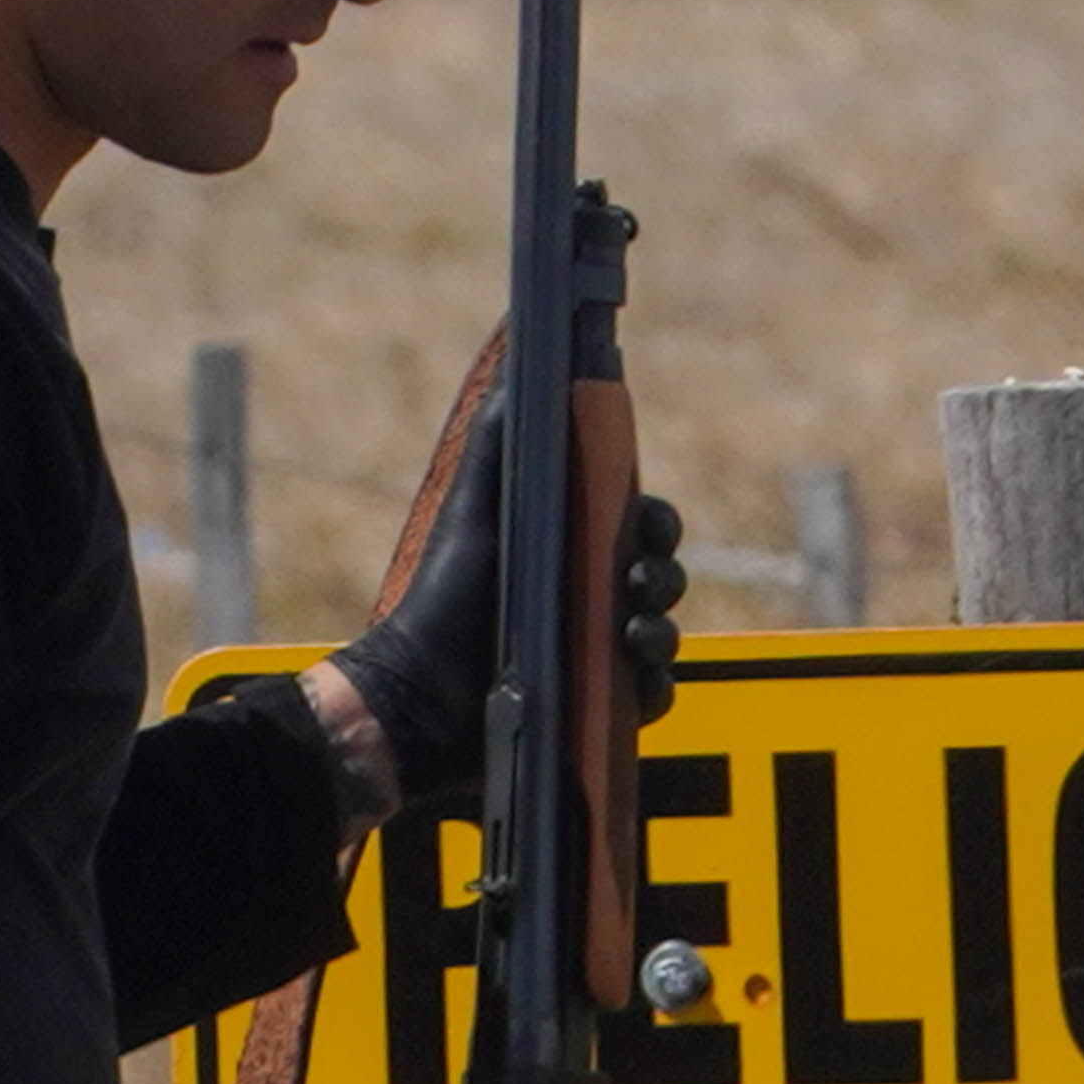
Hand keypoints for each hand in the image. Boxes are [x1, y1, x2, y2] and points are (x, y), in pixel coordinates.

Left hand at [324, 430, 691, 815]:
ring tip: (631, 635)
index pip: (640, 527)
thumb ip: (500, 441)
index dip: (654, 523)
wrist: (421, 694)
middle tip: (637, 582)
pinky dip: (651, 688)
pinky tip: (630, 681)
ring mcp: (598, 658)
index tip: (646, 525)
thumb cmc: (444, 597)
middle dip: (663, 576)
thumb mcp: (474, 509)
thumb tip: (523, 370)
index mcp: (572, 550)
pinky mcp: (598, 714)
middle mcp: (591, 601)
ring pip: (663, 637)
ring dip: (660, 632)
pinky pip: (652, 697)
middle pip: (662, 578)